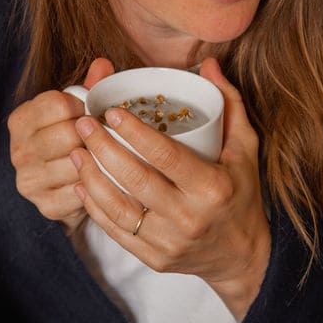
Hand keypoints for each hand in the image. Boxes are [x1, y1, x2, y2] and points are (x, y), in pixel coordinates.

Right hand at [8, 59, 114, 233]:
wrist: (62, 188)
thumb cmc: (69, 140)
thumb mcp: (75, 110)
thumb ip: (88, 87)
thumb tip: (103, 65)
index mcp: (20, 120)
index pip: (57, 103)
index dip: (82, 106)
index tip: (89, 112)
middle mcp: (18, 151)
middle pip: (69, 133)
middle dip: (91, 134)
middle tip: (101, 137)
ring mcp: (30, 181)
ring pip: (77, 162)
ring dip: (97, 159)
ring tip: (104, 156)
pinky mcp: (46, 205)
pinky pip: (83, 190)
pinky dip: (97, 183)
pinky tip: (100, 177)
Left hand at [69, 58, 269, 320]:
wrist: (243, 256)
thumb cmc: (241, 193)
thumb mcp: (246, 148)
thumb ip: (229, 104)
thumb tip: (208, 63)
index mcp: (213, 187)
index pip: (165, 155)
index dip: (135, 132)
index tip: (112, 111)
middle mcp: (190, 217)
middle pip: (135, 179)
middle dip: (103, 148)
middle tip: (84, 123)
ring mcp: (169, 242)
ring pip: (118, 208)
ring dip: (91, 177)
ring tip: (76, 150)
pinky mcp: (154, 259)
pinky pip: (115, 231)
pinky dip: (94, 206)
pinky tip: (82, 183)